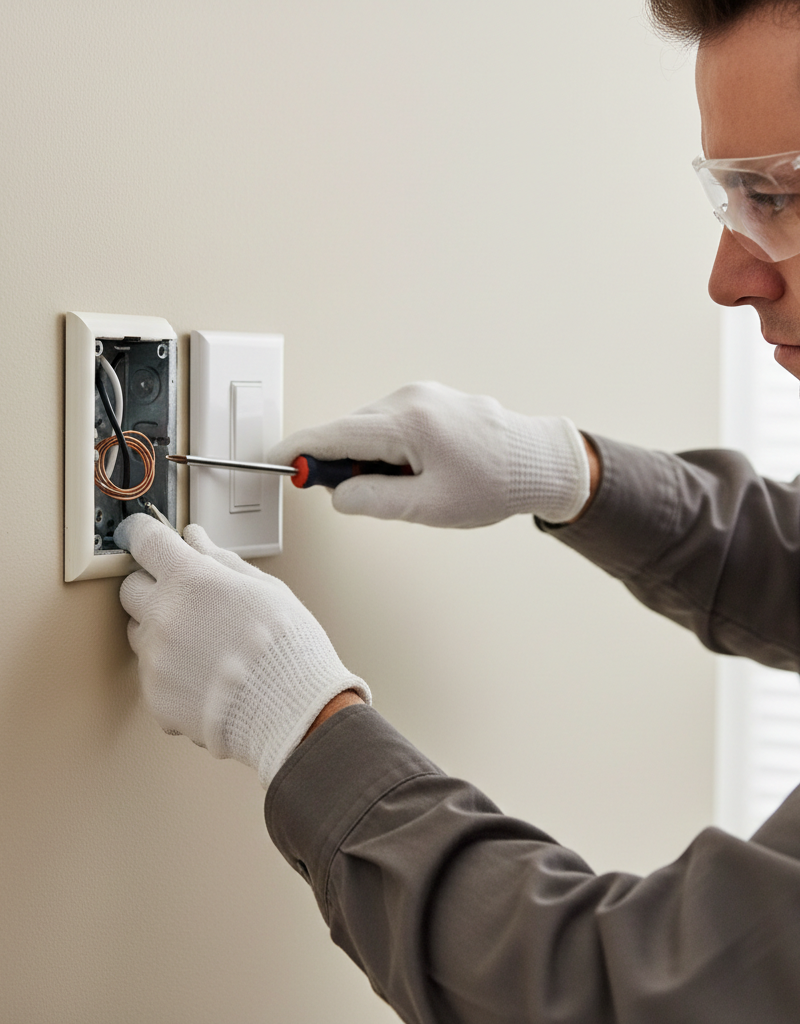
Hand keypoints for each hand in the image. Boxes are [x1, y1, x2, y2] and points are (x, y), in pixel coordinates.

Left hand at [113, 514, 369, 786]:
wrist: (292, 711)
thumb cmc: (288, 648)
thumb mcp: (266, 589)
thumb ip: (222, 561)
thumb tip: (196, 541)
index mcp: (191, 580)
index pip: (144, 540)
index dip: (144, 535)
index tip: (147, 537)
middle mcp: (164, 616)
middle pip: (132, 588)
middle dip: (154, 587)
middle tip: (189, 599)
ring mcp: (155, 660)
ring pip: (139, 633)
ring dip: (161, 630)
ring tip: (205, 644)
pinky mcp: (155, 697)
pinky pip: (152, 675)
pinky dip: (172, 673)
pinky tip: (207, 675)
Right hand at [267, 381, 590, 526]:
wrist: (538, 463)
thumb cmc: (494, 485)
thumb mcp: (430, 507)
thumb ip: (375, 500)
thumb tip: (337, 495)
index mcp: (408, 423)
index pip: (333, 434)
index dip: (297, 450)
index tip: (272, 460)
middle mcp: (410, 399)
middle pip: (349, 430)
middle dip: (340, 464)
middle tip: (361, 497)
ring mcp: (422, 394)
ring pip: (369, 428)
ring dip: (369, 458)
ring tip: (409, 486)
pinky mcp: (430, 399)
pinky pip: (390, 423)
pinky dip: (387, 448)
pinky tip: (416, 470)